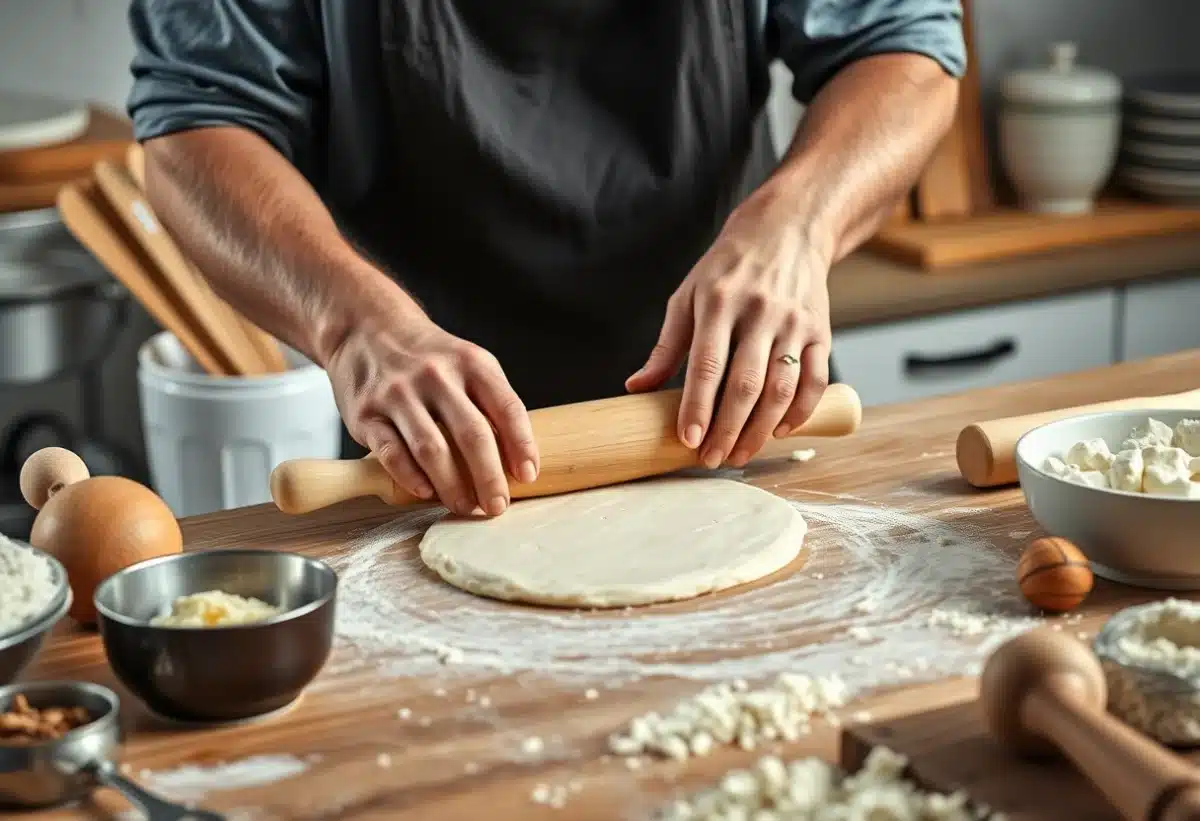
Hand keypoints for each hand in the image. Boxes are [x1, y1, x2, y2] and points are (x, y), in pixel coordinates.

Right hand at [326, 303, 538, 516]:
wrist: (366, 329)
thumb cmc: (429, 358)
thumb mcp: (468, 363)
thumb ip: (491, 403)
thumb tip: (516, 461)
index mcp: (471, 363)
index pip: (506, 407)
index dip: (522, 445)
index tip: (527, 476)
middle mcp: (436, 375)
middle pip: (472, 434)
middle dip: (489, 477)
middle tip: (497, 506)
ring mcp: (398, 394)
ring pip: (432, 448)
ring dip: (452, 486)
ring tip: (465, 506)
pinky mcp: (366, 413)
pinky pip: (392, 453)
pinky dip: (411, 478)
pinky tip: (427, 493)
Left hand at [626, 195, 831, 467]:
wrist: (786, 231)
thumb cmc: (727, 270)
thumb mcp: (687, 296)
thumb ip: (666, 346)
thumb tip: (635, 389)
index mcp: (718, 302)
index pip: (707, 364)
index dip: (697, 406)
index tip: (688, 440)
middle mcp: (759, 313)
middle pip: (746, 383)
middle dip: (728, 429)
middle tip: (712, 459)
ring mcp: (794, 323)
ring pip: (782, 388)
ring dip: (761, 430)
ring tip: (740, 454)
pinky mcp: (820, 331)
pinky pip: (815, 381)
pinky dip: (799, 413)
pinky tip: (778, 431)